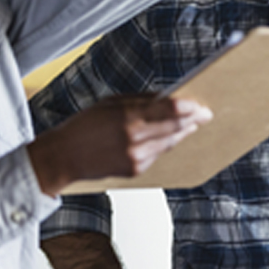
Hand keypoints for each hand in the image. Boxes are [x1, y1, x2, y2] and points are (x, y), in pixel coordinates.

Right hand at [28, 95, 211, 194]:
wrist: (63, 158)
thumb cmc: (83, 126)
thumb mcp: (110, 103)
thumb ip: (140, 100)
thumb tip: (166, 97)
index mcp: (128, 118)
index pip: (169, 110)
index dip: (189, 107)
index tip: (201, 104)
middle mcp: (135, 140)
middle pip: (175, 128)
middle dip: (193, 120)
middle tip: (205, 113)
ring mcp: (136, 158)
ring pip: (170, 143)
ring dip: (182, 132)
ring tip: (193, 123)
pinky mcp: (135, 171)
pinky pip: (157, 155)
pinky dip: (164, 144)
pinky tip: (169, 137)